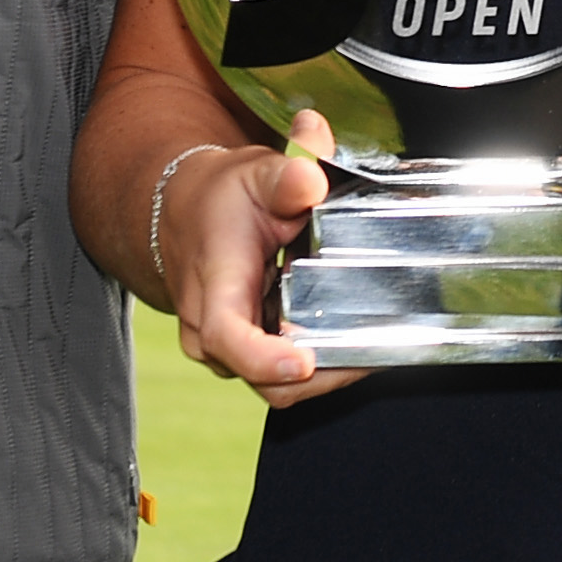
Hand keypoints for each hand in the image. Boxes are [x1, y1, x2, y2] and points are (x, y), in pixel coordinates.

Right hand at [165, 109, 363, 404]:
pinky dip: (321, 365)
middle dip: (322, 376)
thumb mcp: (255, 174)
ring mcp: (226, 351)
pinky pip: (285, 379)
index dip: (265, 358)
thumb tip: (312, 179)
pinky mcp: (245, 356)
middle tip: (376, 351)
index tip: (304, 362)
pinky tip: (356, 341)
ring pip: (280, 387)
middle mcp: (211, 331)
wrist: (185, 216)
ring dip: (327, 372)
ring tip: (374, 343)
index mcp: (213, 287)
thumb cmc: (221, 198)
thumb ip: (286, 176)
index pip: (227, 335)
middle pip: (266, 380)